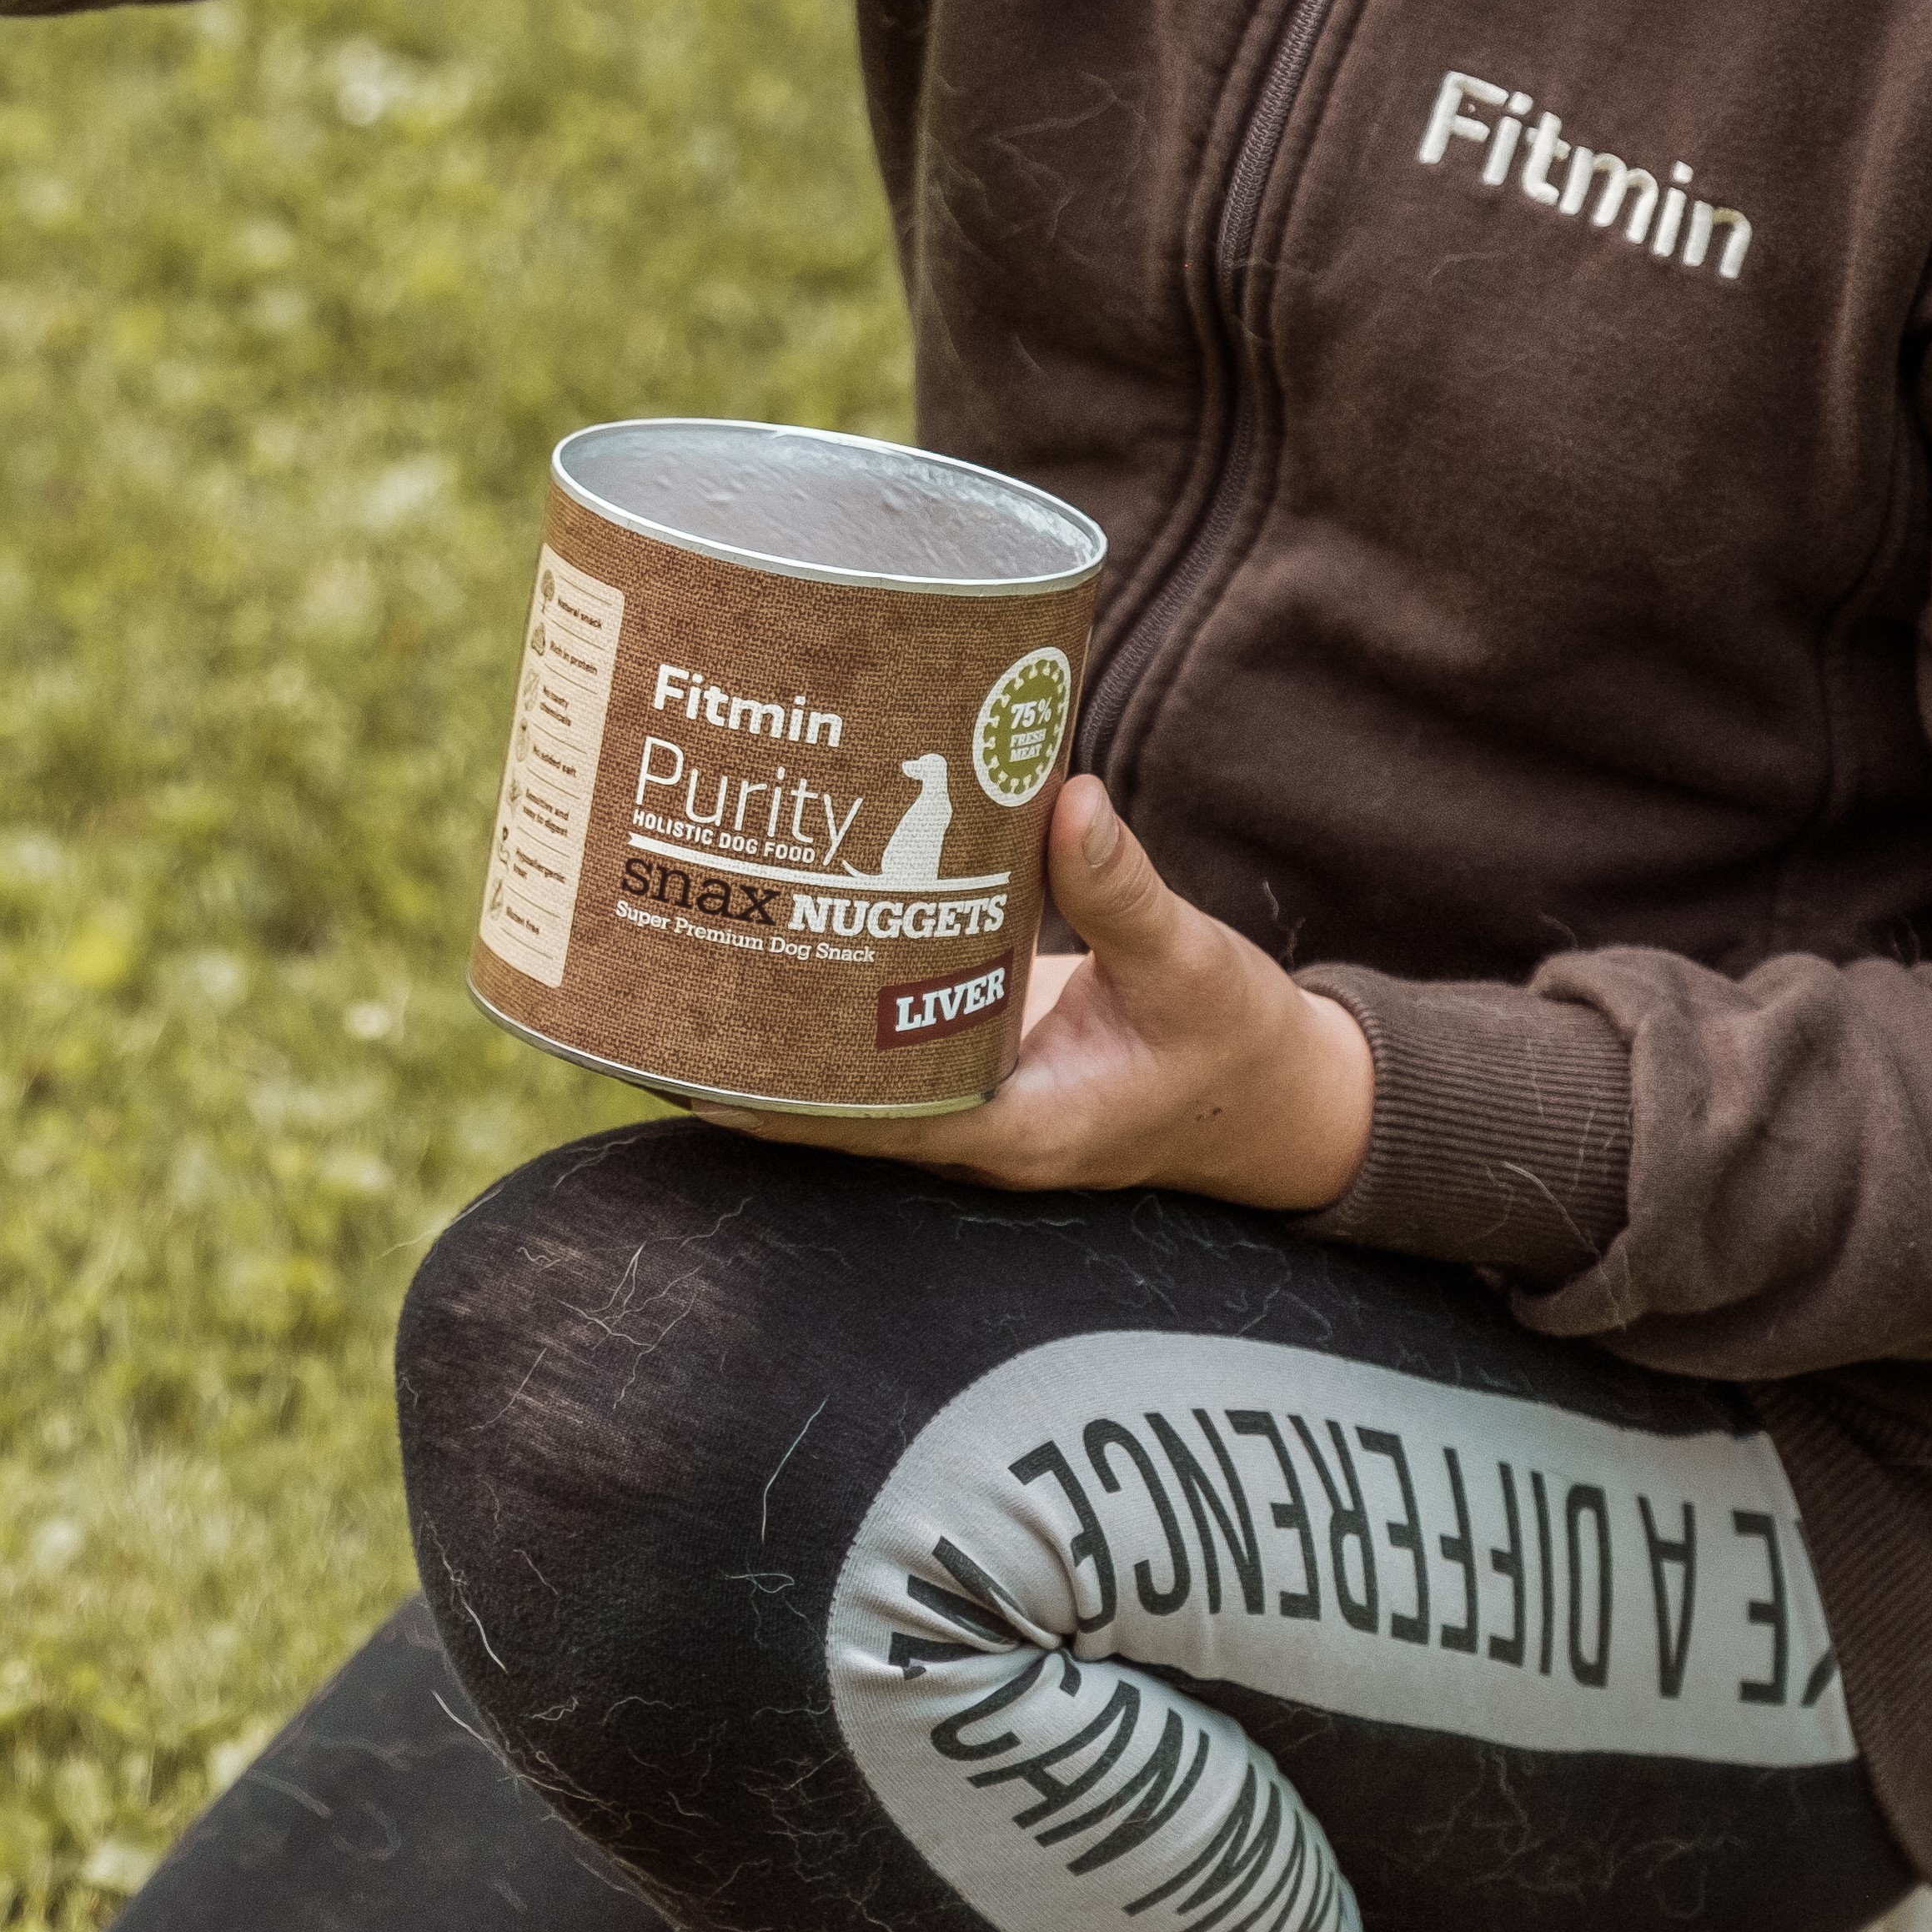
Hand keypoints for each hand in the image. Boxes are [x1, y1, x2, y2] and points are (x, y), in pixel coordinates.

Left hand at [692, 776, 1373, 1207]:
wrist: (1277, 1097)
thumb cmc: (1237, 1044)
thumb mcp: (1194, 968)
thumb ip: (1126, 893)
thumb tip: (1065, 800)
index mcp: (1020, 1128)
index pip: (873, 1131)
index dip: (781, 1106)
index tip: (695, 1072)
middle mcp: (973, 1124)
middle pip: (830, 1110)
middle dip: (744, 1064)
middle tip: (654, 992)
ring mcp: (967, 1094)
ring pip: (842, 1080)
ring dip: (768, 1036)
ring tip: (676, 964)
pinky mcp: (972, 1055)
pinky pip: (878, 1043)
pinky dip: (823, 1008)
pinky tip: (769, 943)